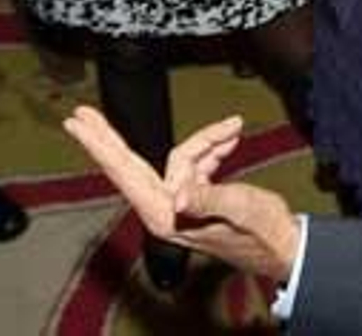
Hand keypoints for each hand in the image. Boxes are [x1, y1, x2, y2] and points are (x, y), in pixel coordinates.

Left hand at [63, 106, 300, 282]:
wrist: (284, 246)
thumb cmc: (262, 234)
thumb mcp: (238, 208)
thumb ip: (208, 198)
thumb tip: (179, 195)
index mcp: (167, 214)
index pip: (124, 173)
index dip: (100, 146)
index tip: (78, 127)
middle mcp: (168, 209)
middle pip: (132, 164)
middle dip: (110, 138)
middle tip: (83, 116)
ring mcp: (181, 203)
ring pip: (181, 157)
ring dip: (206, 140)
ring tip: (232, 128)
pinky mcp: (197, 197)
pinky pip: (197, 162)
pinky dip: (213, 148)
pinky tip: (231, 138)